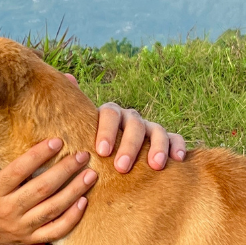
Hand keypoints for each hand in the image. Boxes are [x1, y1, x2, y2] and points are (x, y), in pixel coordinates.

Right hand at [0, 140, 96, 244]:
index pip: (19, 171)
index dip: (38, 155)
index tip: (57, 141)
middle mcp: (9, 210)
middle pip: (42, 188)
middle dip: (65, 171)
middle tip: (82, 155)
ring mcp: (22, 226)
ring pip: (53, 209)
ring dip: (74, 191)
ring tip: (91, 175)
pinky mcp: (31, 239)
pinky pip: (55, 231)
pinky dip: (71, 218)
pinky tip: (84, 202)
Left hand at [63, 73, 185, 172]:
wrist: (111, 158)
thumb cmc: (92, 146)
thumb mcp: (79, 130)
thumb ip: (73, 109)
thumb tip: (68, 77)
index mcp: (110, 114)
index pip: (110, 114)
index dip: (107, 131)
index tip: (102, 151)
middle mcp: (131, 118)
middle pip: (134, 125)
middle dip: (129, 145)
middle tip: (121, 167)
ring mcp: (150, 128)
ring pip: (157, 130)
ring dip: (157, 147)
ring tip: (154, 165)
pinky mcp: (166, 140)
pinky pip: (175, 138)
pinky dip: (178, 146)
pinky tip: (177, 160)